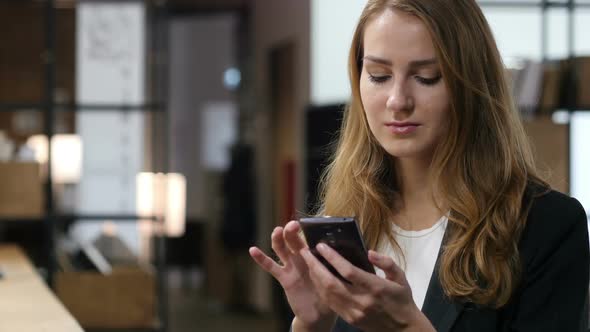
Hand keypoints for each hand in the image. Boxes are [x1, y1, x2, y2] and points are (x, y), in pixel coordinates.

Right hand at [249, 221, 335, 330]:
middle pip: (293, 240)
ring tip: (277, 231)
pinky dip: (261, 258)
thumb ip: (334, 266)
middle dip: (292, 231)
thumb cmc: (331, 293)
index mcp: (315, 255)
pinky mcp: (284, 278)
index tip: (309, 222)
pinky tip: (253, 250)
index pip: (310, 238)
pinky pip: (271, 267)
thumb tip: (343, 254)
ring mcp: (291, 266)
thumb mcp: (335, 277)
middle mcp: (302, 258)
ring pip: (281, 249)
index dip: (308, 229)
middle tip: (293, 225)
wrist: (319, 314)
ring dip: (278, 239)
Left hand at [300, 244, 434, 331]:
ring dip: (315, 277)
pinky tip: (316, 279)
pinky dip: (321, 289)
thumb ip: (386, 262)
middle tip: (305, 252)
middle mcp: (362, 301)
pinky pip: (330, 303)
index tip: (321, 246)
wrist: (403, 329)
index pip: (348, 271)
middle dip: (315, 266)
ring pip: (327, 294)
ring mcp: (354, 312)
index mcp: (375, 288)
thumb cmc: (402, 299)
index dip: (332, 258)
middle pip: (331, 283)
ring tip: (308, 262)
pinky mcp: (350, 319)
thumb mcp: (401, 277)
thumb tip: (369, 252)